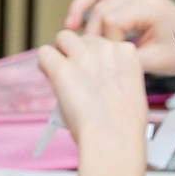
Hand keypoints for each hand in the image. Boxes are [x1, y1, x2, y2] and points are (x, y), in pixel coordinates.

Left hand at [36, 31, 153, 160]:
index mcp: (127, 52)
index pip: (103, 41)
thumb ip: (113, 73)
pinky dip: (44, 63)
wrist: (114, 137)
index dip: (94, 56)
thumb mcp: (130, 87)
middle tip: (72, 73)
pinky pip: (44, 52)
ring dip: (60, 52)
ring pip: (63, 38)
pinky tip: (49, 75)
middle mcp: (106, 48)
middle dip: (76, 52)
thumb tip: (91, 74)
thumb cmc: (123, 124)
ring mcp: (84, 56)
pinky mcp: (63, 69)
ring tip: (59, 71)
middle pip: (83, 38)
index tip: (91, 71)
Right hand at [63, 0, 174, 73]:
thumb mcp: (151, 62)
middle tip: (88, 50)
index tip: (112, 57)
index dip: (105, 41)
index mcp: (148, 6)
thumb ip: (122, 59)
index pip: (110, 19)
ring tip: (70, 24)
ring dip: (82, 4)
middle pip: (100, 5)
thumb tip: (94, 60)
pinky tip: (90, 5)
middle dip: (90, 30)